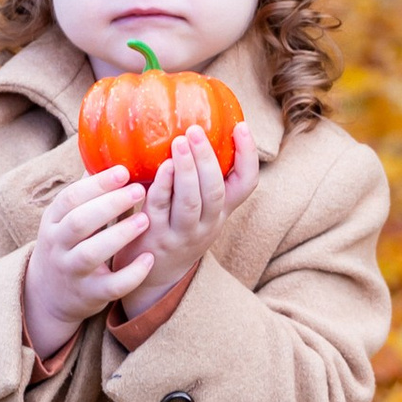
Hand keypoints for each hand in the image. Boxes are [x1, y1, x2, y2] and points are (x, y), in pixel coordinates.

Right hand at [23, 161, 153, 357]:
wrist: (49, 294)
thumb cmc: (68, 243)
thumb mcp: (67, 216)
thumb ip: (87, 189)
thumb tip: (108, 148)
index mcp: (53, 220)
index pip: (70, 198)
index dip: (96, 184)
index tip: (123, 171)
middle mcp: (58, 245)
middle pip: (78, 223)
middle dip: (109, 205)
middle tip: (139, 190)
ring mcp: (72, 271)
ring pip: (91, 254)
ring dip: (119, 235)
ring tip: (145, 220)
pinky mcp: (90, 294)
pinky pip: (110, 286)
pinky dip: (130, 274)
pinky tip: (149, 259)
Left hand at [115, 121, 257, 319]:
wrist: (154, 275)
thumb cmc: (176, 228)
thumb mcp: (198, 208)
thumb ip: (199, 176)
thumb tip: (192, 125)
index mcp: (221, 211)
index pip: (246, 184)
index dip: (248, 155)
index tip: (242, 126)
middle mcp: (207, 223)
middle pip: (216, 191)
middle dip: (208, 159)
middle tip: (196, 131)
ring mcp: (182, 232)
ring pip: (191, 201)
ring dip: (187, 170)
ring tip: (179, 142)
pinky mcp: (157, 236)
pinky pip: (162, 208)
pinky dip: (164, 185)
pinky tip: (161, 167)